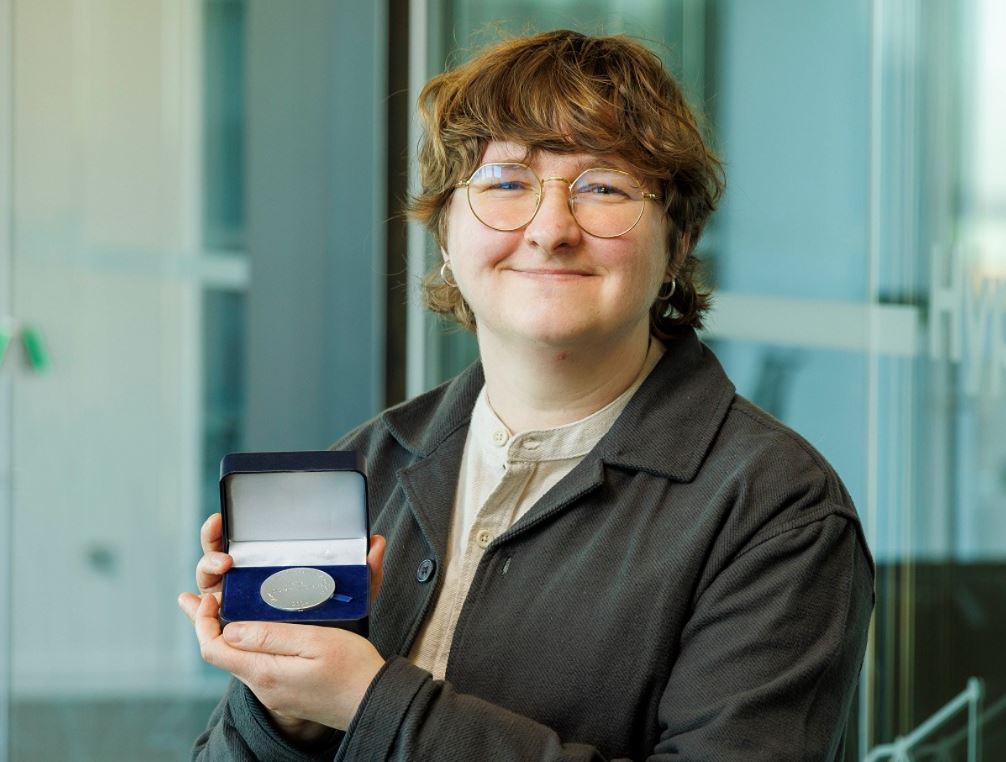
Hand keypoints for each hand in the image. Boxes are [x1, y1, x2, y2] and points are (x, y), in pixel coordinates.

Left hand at [178, 515, 386, 736]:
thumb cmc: (352, 669)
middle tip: (198, 596)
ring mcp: (274, 692)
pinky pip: (257, 665)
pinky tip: (255, 631)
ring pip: (239, 659)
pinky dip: (247, 644)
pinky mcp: (287, 692)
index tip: (211, 597)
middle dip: (209, 623)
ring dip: (227, 633)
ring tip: (221, 606)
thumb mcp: (314, 642)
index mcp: (264, 672)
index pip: (213, 649)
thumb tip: (230, 630)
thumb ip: (271, 636)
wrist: (376, 702)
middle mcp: (263, 686)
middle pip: (221, 654)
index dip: (203, 621)